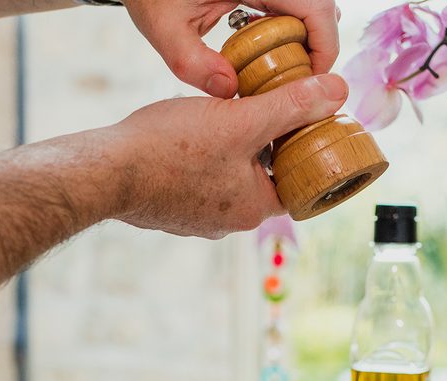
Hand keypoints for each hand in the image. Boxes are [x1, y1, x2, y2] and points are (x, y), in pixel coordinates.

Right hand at [110, 73, 347, 237]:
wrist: (108, 172)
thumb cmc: (173, 149)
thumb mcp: (241, 120)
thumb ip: (290, 107)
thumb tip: (338, 90)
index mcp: (253, 209)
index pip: (292, 181)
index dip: (297, 149)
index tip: (295, 125)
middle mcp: (227, 224)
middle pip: (259, 181)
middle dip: (260, 148)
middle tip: (256, 113)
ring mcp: (196, 222)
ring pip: (225, 182)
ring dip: (227, 155)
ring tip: (219, 123)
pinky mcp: (170, 214)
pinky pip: (196, 187)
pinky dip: (198, 165)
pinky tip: (186, 142)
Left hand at [122, 0, 340, 97]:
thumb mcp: (163, 27)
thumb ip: (192, 63)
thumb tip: (228, 92)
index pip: (319, 11)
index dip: (325, 50)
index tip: (309, 85)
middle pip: (321, 10)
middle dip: (317, 50)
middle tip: (294, 88)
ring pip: (310, 7)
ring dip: (304, 40)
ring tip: (281, 75)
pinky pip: (291, 5)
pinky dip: (288, 30)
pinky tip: (266, 56)